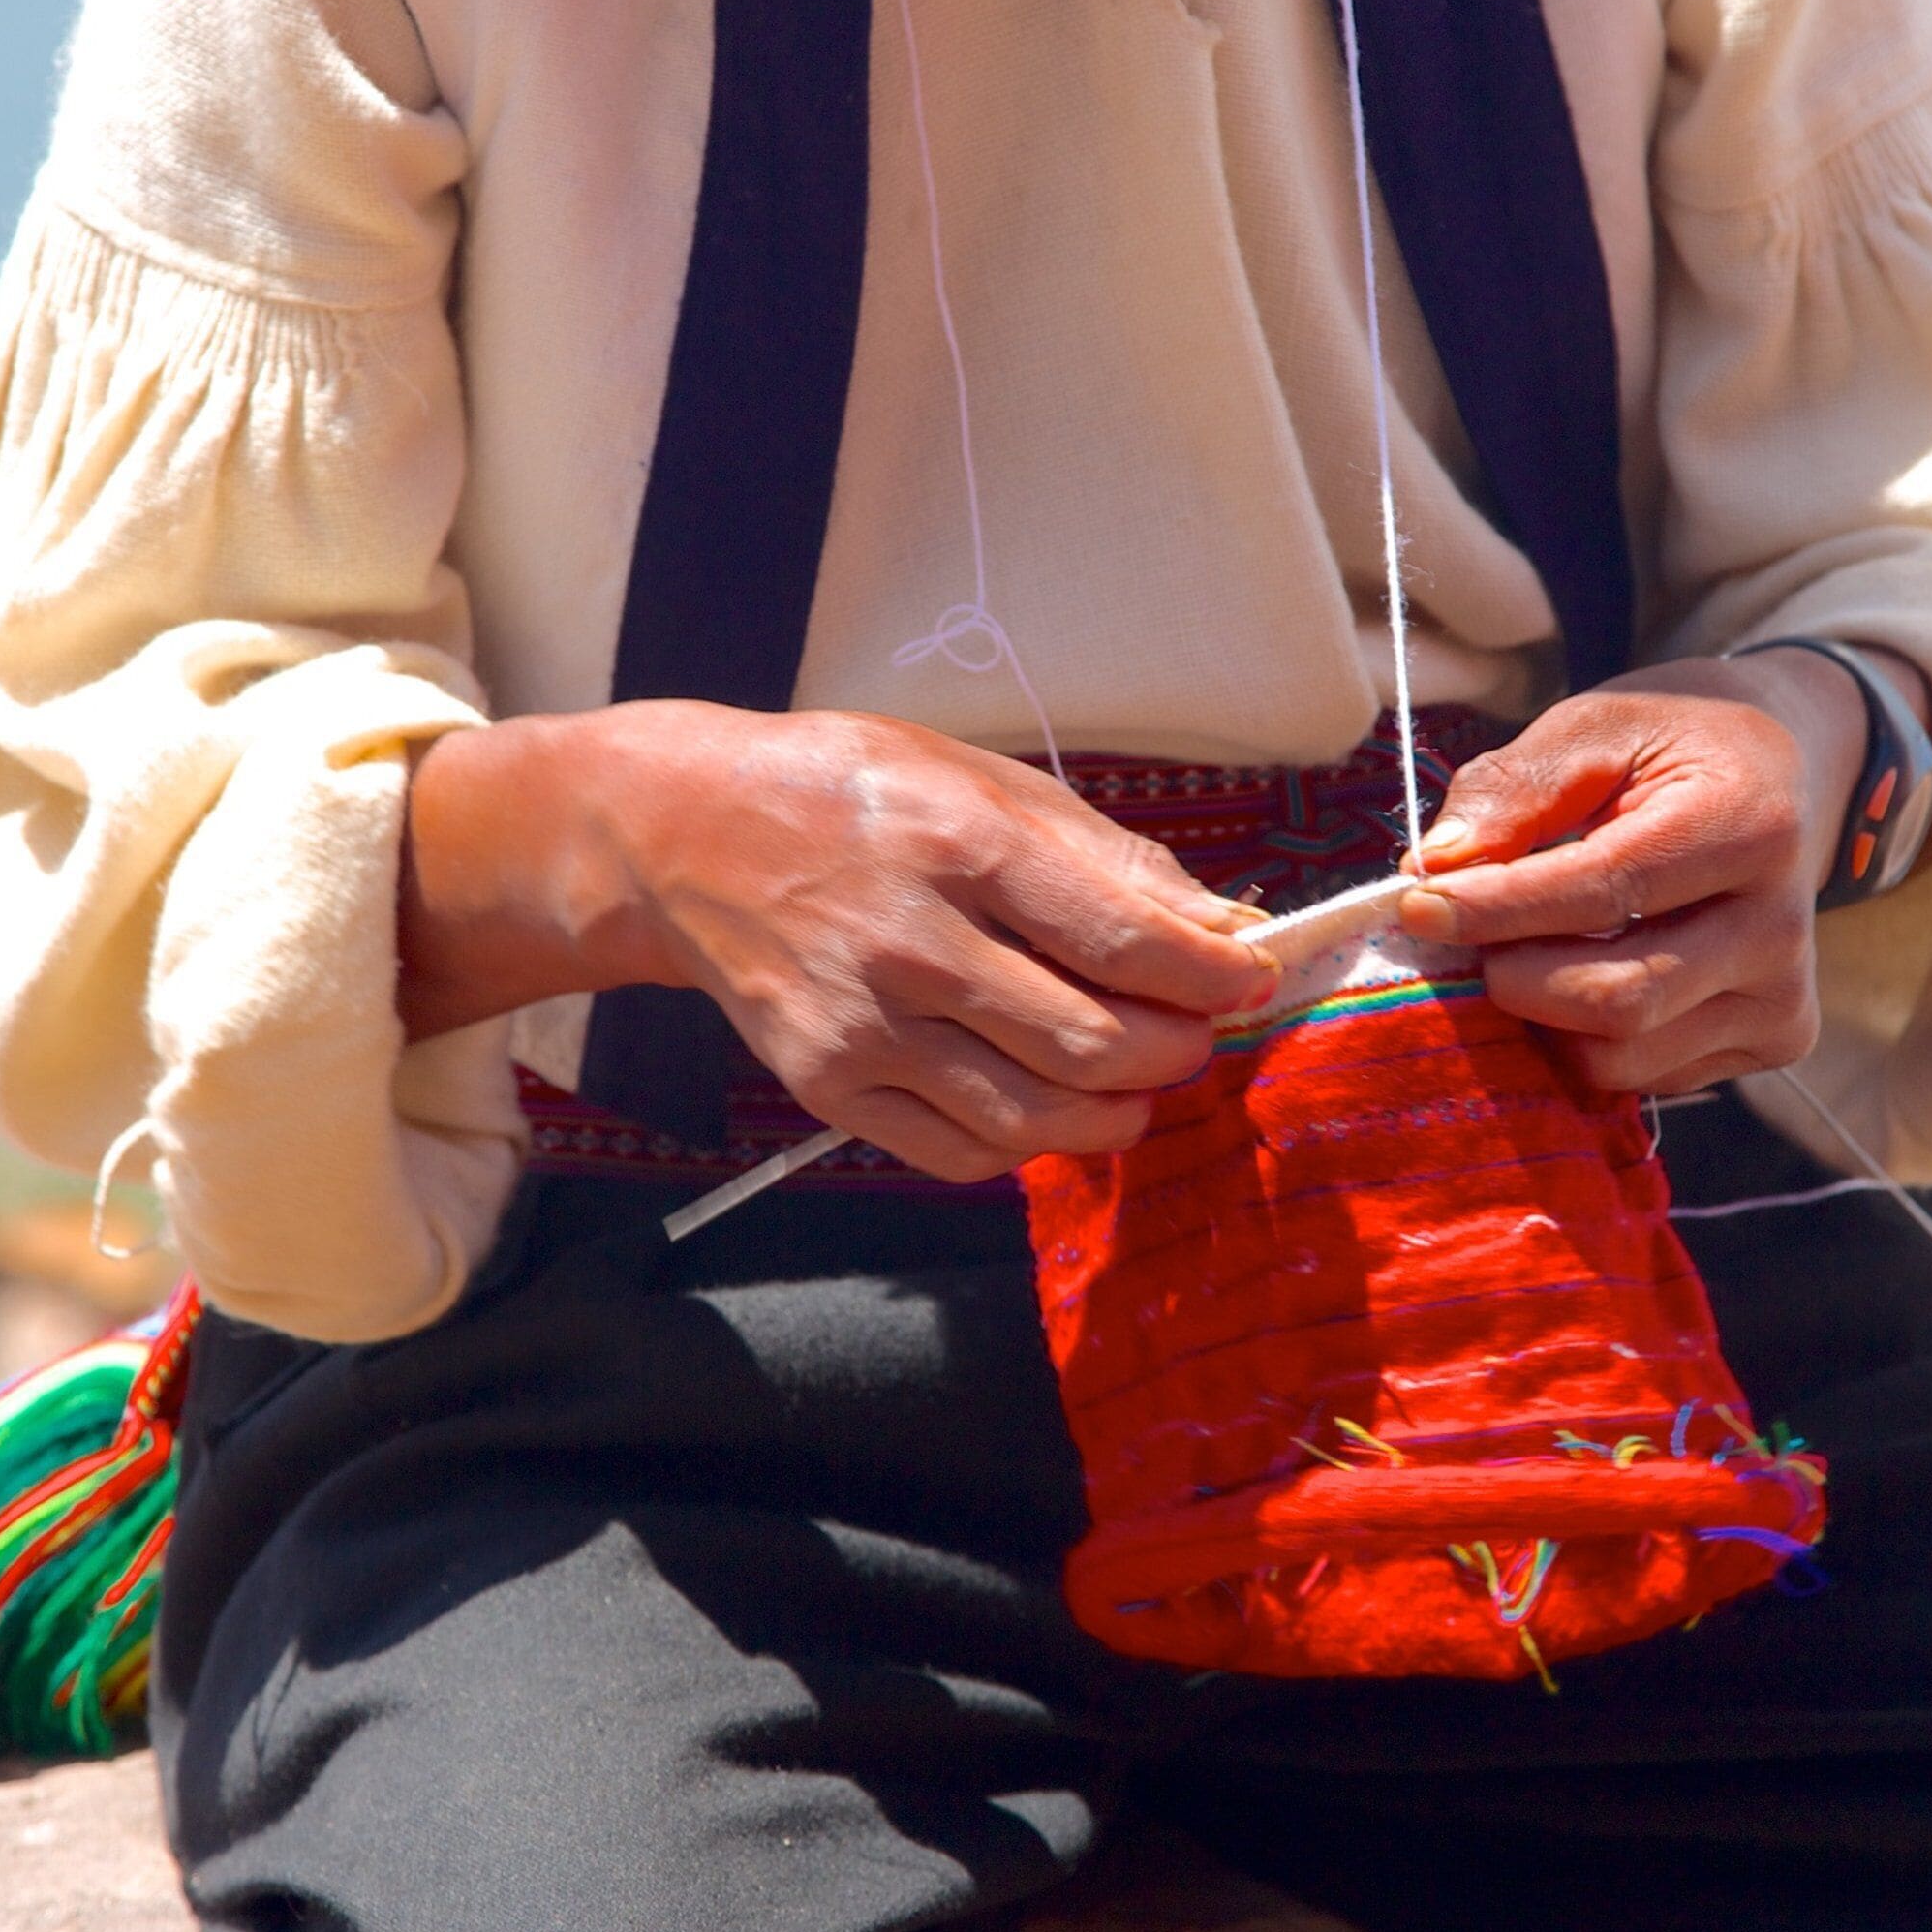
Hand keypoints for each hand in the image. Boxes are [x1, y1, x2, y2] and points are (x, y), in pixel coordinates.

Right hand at [400, 703, 1273, 1180]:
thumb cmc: (849, 793)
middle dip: (1175, 1050)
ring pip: (1039, 1120)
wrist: (681, 838)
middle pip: (1094, 1046)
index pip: (1123, 940)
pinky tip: (1042, 1099)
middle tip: (1188, 1029)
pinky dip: (1031, 1143)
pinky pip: (964, 1155)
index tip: (1249, 978)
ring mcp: (863, 1027)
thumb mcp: (979, 777)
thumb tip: (1221, 923)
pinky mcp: (827, 1088)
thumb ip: (1105, 854)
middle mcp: (911, 943)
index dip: (1213, 977)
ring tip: (1133, 1078)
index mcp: (960, 843)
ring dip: (1119, 1113)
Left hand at [1394, 651, 1885, 1093]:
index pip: (1606, 891)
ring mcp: (1784, 998)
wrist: (1782, 779)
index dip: (1499, 909)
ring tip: (1516, 952)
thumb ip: (1516, 788)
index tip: (1417, 906)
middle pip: (1615, 998)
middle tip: (1456, 936)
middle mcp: (1782, 927)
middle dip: (1511, 975)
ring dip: (1538, 1020)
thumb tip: (1436, 866)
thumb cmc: (1672, 747)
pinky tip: (1574, 976)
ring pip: (1620, 1059)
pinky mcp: (1773, 1041)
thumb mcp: (1596, 727)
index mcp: (1750, 826)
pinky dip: (1579, 1041)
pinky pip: (1642, 1077)